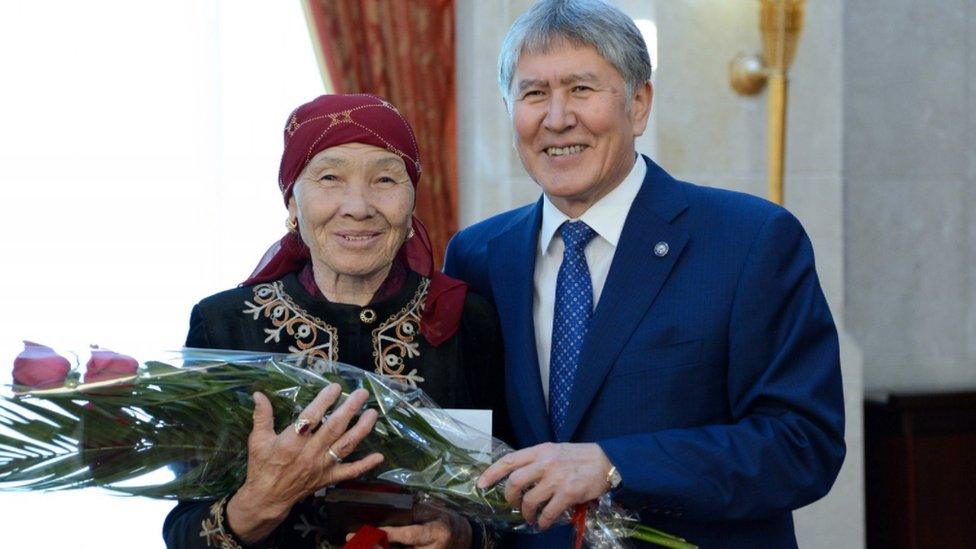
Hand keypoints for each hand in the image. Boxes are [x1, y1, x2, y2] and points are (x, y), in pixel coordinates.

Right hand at [227, 385, 383, 542]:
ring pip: (346, 446)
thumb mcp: (257, 440)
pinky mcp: (329, 477)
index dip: (324, 401)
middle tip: (362, 393)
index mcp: (292, 441)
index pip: (311, 417)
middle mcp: (310, 452)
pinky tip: (379, 456)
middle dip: (350, 409)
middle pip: (334, 428)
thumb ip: (261, 416)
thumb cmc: (262, 466)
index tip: (336, 387)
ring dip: (361, 429)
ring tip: (373, 413)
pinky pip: (350, 472)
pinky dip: (366, 465)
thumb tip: (258, 394)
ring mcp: (322, 466)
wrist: (267, 498)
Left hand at [352, 503, 470, 548]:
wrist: (461, 539)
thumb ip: (415, 511)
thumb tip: (391, 507)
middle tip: (352, 539)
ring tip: (354, 544)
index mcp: (435, 533)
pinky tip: (367, 545)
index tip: (371, 531)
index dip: (389, 535)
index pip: (409, 535)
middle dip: (374, 546)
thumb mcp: (434, 511)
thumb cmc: (444, 521)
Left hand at [477, 442, 611, 529]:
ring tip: (530, 517)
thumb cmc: (579, 456)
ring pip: (529, 500)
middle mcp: (545, 462)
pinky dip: (543, 522)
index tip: (481, 484)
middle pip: (514, 482)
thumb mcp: (554, 451)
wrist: (606, 461)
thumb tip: (518, 476)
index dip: (491, 473)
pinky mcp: (568, 493)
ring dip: (526, 513)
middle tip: (514, 505)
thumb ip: (537, 461)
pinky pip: (548, 513)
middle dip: (510, 498)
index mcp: (540, 450)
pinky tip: (544, 523)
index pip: (509, 460)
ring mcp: (557, 478)